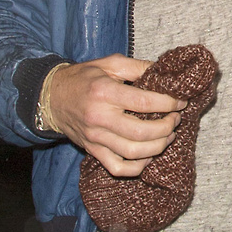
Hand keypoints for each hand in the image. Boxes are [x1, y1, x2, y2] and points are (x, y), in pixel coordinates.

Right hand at [45, 54, 183, 176]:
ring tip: (167, 136)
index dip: (168, 103)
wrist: (51, 98)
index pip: (144, 102)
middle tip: (175, 119)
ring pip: (133, 153)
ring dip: (157, 147)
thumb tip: (165, 74)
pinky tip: (148, 155)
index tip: (180, 102)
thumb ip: (137, 67)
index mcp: (104, 92)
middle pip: (142, 132)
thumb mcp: (109, 64)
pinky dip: (138, 167)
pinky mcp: (93, 151)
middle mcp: (99, 117)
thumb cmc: (82, 79)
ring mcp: (96, 138)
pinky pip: (119, 168)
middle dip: (166, 127)